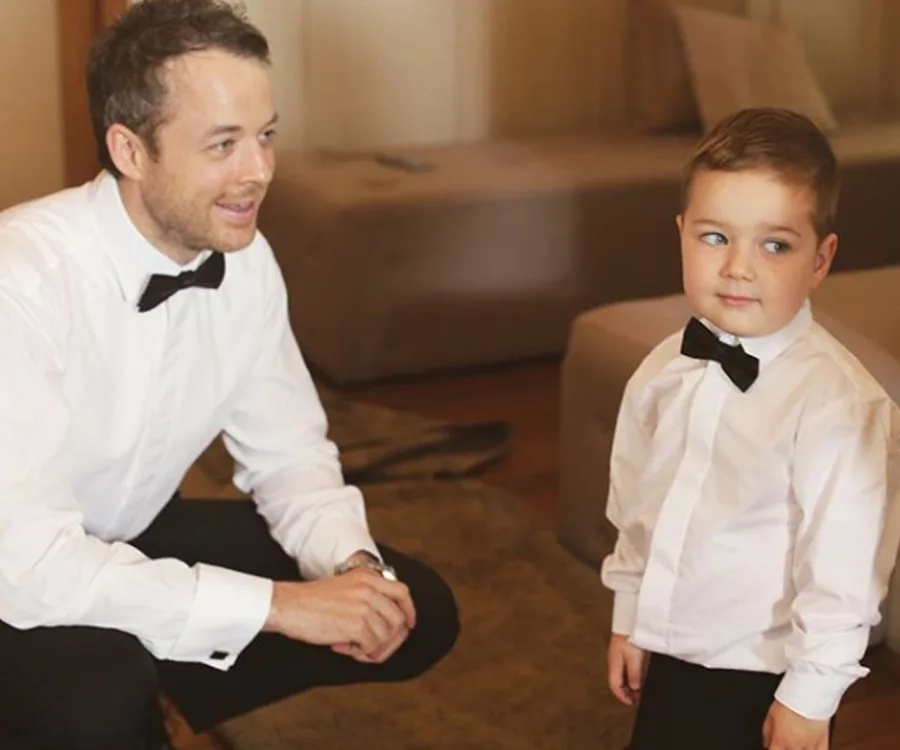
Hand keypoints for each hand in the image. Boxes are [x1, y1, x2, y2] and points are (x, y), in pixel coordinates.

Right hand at [263, 568, 415, 663]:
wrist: (289, 605)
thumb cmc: (312, 600)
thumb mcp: (346, 586)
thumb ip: (368, 595)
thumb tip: (389, 623)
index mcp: (368, 577)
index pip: (402, 592)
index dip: (409, 611)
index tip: (408, 624)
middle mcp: (369, 589)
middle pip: (397, 619)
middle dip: (387, 638)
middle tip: (368, 646)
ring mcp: (364, 606)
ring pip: (384, 636)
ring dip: (369, 647)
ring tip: (349, 645)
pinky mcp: (356, 625)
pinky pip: (370, 646)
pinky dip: (358, 652)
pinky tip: (341, 646)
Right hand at [607, 633, 645, 705]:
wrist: (630, 619)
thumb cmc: (630, 637)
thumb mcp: (634, 658)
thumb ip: (634, 674)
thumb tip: (634, 688)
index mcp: (614, 664)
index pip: (614, 686)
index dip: (622, 697)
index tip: (632, 703)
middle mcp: (615, 661)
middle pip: (618, 681)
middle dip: (627, 692)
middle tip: (639, 699)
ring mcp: (620, 655)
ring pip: (624, 675)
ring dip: (632, 684)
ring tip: (643, 689)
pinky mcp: (627, 650)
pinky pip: (629, 667)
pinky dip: (635, 675)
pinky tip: (643, 675)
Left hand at [762, 700, 829, 748]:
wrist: (807, 693)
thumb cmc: (789, 700)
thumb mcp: (770, 715)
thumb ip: (767, 733)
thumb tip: (767, 743)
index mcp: (780, 741)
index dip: (772, 749)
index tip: (773, 747)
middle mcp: (795, 746)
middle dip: (786, 749)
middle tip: (786, 743)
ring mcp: (810, 746)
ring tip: (797, 745)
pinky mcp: (823, 742)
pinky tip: (812, 748)